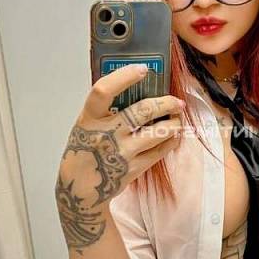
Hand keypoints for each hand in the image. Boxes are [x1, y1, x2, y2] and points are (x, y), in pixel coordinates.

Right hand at [55, 64, 183, 250]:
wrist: (80, 189)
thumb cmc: (84, 150)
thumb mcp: (86, 126)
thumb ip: (105, 109)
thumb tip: (136, 86)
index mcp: (89, 119)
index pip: (103, 91)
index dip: (125, 76)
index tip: (143, 69)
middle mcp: (106, 134)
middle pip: (142, 111)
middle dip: (165, 103)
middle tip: (176, 101)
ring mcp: (122, 153)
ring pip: (158, 132)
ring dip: (174, 123)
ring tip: (178, 118)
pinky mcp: (134, 168)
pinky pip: (161, 150)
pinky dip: (171, 140)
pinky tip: (174, 134)